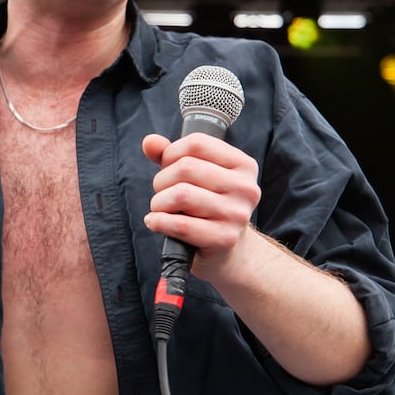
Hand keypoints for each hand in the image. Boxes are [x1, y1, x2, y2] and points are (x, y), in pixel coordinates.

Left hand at [141, 131, 260, 280]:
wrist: (226, 252)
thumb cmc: (206, 207)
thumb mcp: (194, 177)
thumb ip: (170, 156)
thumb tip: (149, 142)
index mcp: (243, 165)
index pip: (197, 143)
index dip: (171, 153)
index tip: (167, 167)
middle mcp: (245, 188)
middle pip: (186, 167)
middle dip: (162, 180)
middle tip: (162, 193)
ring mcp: (237, 214)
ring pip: (181, 194)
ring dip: (158, 203)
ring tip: (160, 209)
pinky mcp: (225, 238)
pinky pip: (180, 224)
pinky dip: (158, 222)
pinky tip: (155, 222)